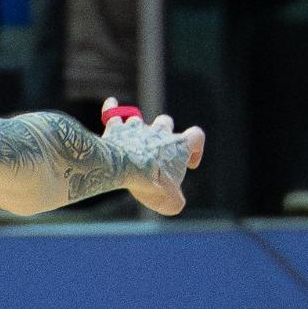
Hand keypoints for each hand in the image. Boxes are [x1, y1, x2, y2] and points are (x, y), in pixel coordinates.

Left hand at [101, 98, 205, 215]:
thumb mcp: (169, 201)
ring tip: (131, 141)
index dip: (197, 148)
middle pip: (165, 123)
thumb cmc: (149, 183)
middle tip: (156, 152)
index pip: (197, 136)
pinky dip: (111, 109)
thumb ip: (175, 202)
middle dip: (163, 133)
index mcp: (178, 144)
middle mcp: (159, 131)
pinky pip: (112, 113)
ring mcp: (137, 128)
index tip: (190, 163)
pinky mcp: (116, 129)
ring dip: (136, 128)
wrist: (122, 169)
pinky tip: (110, 104)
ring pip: (139, 120)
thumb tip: (174, 204)